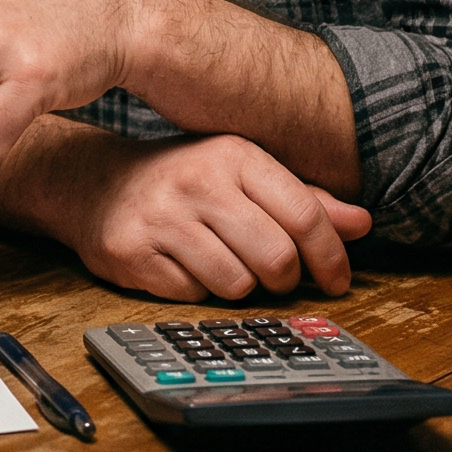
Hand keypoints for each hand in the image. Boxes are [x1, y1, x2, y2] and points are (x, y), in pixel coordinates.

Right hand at [37, 130, 369, 300]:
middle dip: (284, 278)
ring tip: (221, 261)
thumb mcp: (240, 173)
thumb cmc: (180, 177)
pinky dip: (197, 290)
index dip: (331, 255)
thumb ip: (301, 199)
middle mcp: (197, 182)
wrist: (91, 181)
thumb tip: (361, 223)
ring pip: (237, 284)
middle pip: (276, 258)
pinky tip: (183, 264)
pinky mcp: (134, 254)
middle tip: (273, 273)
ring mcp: (162, 219)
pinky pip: (193, 295)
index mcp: (233, 155)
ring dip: (238, 284)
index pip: (304, 214)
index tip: (338, 278)